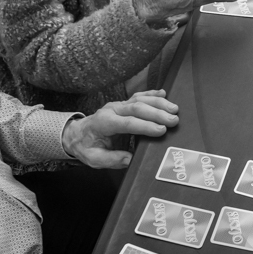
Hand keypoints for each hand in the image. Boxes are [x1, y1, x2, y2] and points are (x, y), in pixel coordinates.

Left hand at [61, 90, 179, 167]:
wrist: (78, 134)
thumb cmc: (86, 146)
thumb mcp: (94, 158)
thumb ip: (112, 159)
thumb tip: (130, 159)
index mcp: (104, 123)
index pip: (127, 122)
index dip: (145, 126)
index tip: (161, 130)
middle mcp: (111, 110)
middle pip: (136, 108)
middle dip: (157, 113)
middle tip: (173, 120)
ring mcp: (118, 105)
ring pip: (140, 99)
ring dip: (158, 103)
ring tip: (174, 109)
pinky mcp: (123, 104)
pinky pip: (138, 96)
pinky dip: (152, 94)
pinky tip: (163, 94)